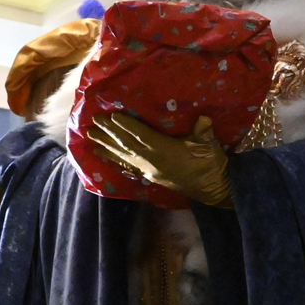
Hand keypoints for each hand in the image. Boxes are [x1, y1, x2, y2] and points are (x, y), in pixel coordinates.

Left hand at [87, 113, 231, 207]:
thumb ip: (203, 131)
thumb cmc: (211, 164)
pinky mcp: (150, 176)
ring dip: (106, 145)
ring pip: (123, 155)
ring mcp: (149, 170)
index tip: (111, 116)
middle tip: (94, 121)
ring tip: (91, 137)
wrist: (213, 188)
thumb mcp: (208, 145)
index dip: (126, 126)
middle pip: (126, 144)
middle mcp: (151, 161)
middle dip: (109, 132)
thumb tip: (201, 118)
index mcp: (164, 151)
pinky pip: (128, 165)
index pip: (141, 136)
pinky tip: (103, 154)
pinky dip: (115, 158)